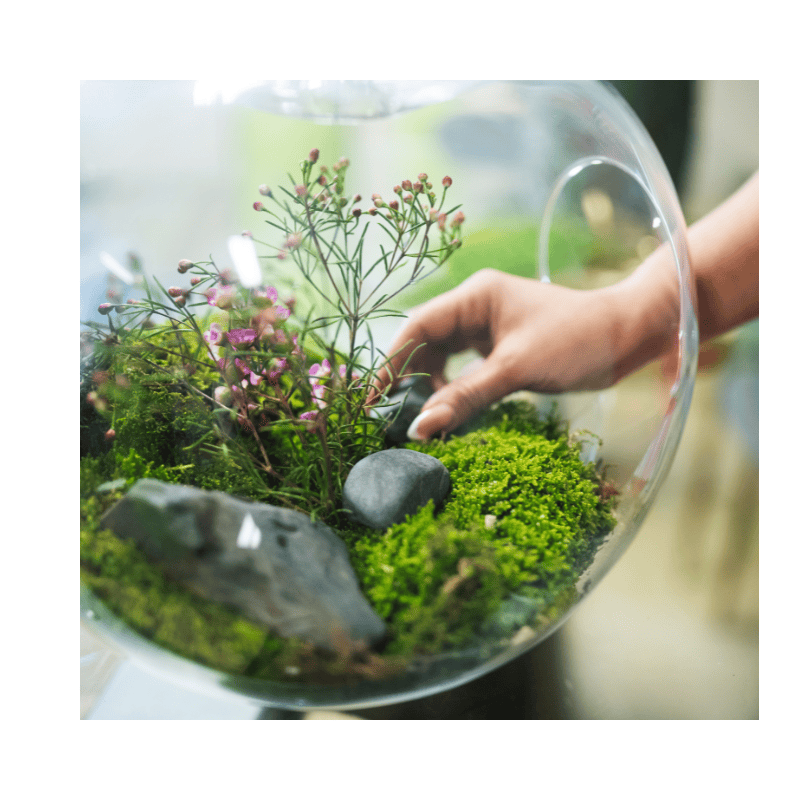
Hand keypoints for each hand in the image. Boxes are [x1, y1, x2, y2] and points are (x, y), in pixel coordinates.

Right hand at [372, 268, 657, 439]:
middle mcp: (476, 307)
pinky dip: (454, 389)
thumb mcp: (516, 370)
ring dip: (432, 386)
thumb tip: (419, 427)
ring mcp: (488, 327)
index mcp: (475, 297)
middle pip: (426, 342)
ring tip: (423, 417)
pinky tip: (450, 410)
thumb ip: (465, 397)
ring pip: (443, 357)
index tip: (374, 398)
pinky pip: (464, 368)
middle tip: (395, 415)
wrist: (628, 336)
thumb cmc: (577, 341)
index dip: (392, 362)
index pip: (418, 327)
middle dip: (410, 378)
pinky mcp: (500, 347)